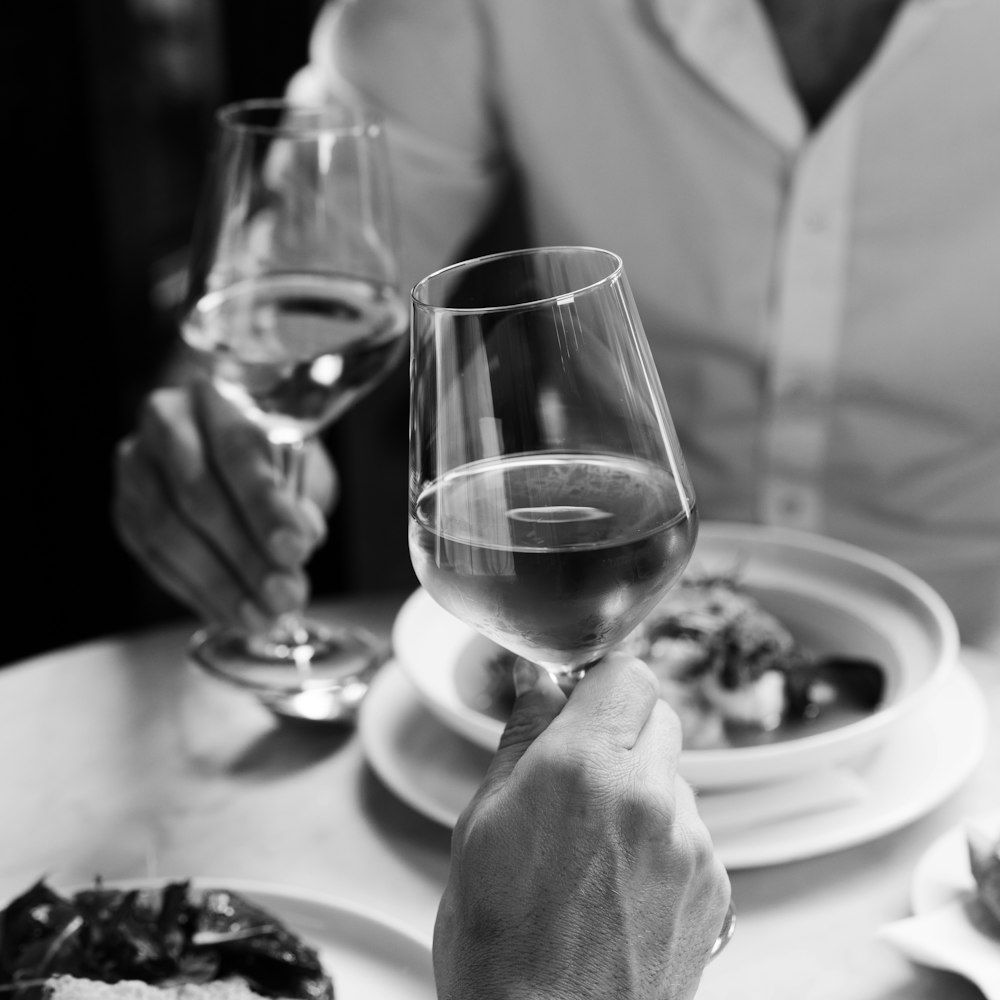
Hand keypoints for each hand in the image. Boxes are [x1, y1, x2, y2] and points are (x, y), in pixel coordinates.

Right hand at [113, 378, 335, 628]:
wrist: (222, 446)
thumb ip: (299, 500)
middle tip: (283, 595)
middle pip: (198, 496)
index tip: (295, 549)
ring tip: (261, 617)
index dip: (266, 505)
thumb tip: (296, 546)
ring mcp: (136, 466)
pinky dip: (196, 591)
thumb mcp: (298, 463)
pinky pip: (154, 558)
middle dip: (246, 556)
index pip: (237, 451)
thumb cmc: (270, 452)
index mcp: (216, 395)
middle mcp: (166, 422)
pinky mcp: (124, 509)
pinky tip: (230, 613)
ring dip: (219, 583)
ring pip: (168, 532)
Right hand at [433, 654, 730, 999]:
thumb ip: (521, 739)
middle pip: (658, 715)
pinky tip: (620, 880)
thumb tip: (535, 685)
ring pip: (674, 775)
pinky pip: (692, 830)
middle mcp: (648, 797)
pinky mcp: (715, 887)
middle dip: (619, 729)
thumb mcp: (481, 826)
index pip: (627, 673)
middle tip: (578, 772)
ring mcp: (690, 845)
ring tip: (593, 845)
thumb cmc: (499, 948)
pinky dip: (663, 838)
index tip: (579, 700)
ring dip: (642, 787)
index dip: (599, 682)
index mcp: (583, 768)